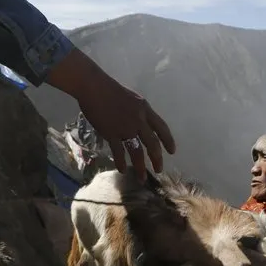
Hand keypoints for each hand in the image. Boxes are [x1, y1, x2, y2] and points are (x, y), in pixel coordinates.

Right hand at [47, 48, 175, 181]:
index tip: (172, 152)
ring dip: (140, 167)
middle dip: (157, 159)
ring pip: (137, 152)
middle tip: (159, 170)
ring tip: (142, 178)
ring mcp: (125, 128)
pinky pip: (119, 152)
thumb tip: (143, 125)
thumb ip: (140, 113)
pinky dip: (121, 162)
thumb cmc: (111, 90)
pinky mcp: (111, 133)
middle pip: (152, 144)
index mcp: (145, 110)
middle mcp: (138, 120)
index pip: (162, 128)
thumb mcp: (133, 99)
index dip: (168, 141)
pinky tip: (123, 170)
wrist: (94, 86)